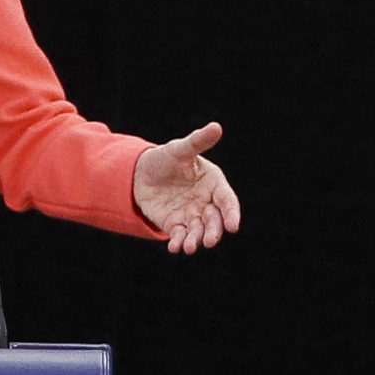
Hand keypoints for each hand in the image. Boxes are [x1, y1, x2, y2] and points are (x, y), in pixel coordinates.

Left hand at [132, 121, 241, 254]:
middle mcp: (206, 202)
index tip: (233, 226)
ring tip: (190, 248)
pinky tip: (174, 248)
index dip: (231, 213)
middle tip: (209, 241)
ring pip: (198, 231)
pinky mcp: (175, 224)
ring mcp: (192, 215)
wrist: (141, 172)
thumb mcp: (180, 149)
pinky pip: (180, 235)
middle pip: (215, 220)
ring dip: (196, 240)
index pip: (227, 200)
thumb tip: (216, 127)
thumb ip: (198, 142)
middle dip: (213, 231)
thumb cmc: (166, 158)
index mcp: (214, 183)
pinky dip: (179, 242)